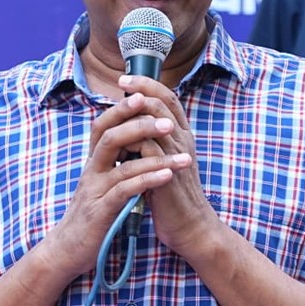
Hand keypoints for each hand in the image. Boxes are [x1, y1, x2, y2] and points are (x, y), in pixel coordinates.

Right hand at [44, 84, 192, 277]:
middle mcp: (92, 170)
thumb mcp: (102, 182)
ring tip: (182, 157)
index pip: (104, 125)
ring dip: (154, 157)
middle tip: (168, 123)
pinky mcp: (101, 211)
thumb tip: (137, 140)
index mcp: (94, 161)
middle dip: (139, 125)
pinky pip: (125, 191)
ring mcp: (95, 190)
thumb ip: (116, 161)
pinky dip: (147, 181)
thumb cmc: (92, 213)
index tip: (144, 94)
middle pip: (111, 136)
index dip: (122, 108)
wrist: (68, 249)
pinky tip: (167, 177)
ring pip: (122, 164)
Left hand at [117, 75, 218, 255]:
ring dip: (133, 113)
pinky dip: (131, 140)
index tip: (127, 79)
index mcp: (182, 136)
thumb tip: (129, 125)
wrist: (190, 226)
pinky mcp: (167, 172)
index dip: (149, 85)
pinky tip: (117, 143)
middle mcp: (182, 141)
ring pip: (155, 121)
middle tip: (121, 82)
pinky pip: (148, 147)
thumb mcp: (164, 161)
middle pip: (163, 103)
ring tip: (114, 110)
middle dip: (140, 90)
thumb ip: (152, 142)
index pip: (169, 99)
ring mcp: (177, 155)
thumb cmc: (172, 195)